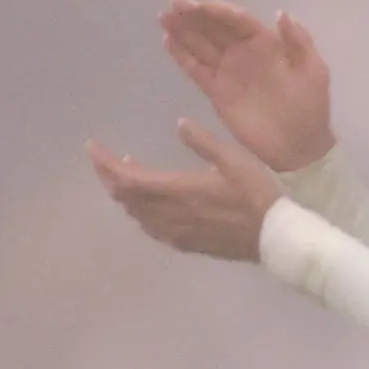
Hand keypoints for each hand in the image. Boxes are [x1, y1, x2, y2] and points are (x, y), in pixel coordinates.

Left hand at [88, 115, 285, 261]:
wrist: (275, 237)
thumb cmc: (257, 195)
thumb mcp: (235, 160)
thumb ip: (203, 142)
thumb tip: (179, 124)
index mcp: (177, 189)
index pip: (127, 177)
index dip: (105, 162)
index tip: (93, 147)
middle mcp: (169, 213)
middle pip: (124, 198)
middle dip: (109, 177)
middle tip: (104, 161)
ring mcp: (176, 231)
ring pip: (136, 215)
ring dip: (124, 196)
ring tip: (126, 178)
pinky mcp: (186, 244)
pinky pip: (151, 229)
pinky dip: (140, 214)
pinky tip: (147, 208)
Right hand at [160, 0, 335, 172]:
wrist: (299, 146)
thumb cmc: (310, 107)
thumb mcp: (314, 71)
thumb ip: (299, 41)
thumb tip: (281, 12)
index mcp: (267, 44)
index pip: (238, 21)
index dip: (218, 10)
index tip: (198, 4)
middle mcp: (244, 53)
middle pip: (215, 28)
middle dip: (194, 15)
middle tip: (173, 4)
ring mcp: (229, 72)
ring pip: (202, 45)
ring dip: (183, 31)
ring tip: (164, 17)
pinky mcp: (217, 92)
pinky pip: (196, 69)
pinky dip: (182, 56)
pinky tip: (168, 41)